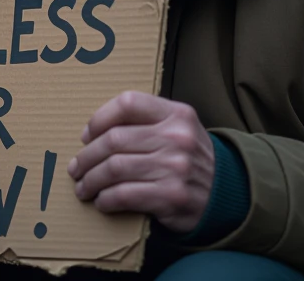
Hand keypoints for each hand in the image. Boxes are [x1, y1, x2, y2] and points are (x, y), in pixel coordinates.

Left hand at [67, 90, 214, 233]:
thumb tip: (93, 132)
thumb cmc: (191, 160)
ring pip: (114, 168)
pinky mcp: (171, 196)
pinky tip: (102, 202)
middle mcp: (177, 137)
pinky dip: (106, 199)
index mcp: (177, 114)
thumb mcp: (179, 129)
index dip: (100, 118)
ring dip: (91, 180)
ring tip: (83, 187)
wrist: (227, 195)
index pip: (128, 103)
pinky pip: (124, 195)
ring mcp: (175, 167)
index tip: (86, 135)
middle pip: (114, 139)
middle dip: (87, 156)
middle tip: (76, 168)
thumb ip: (146, 122)